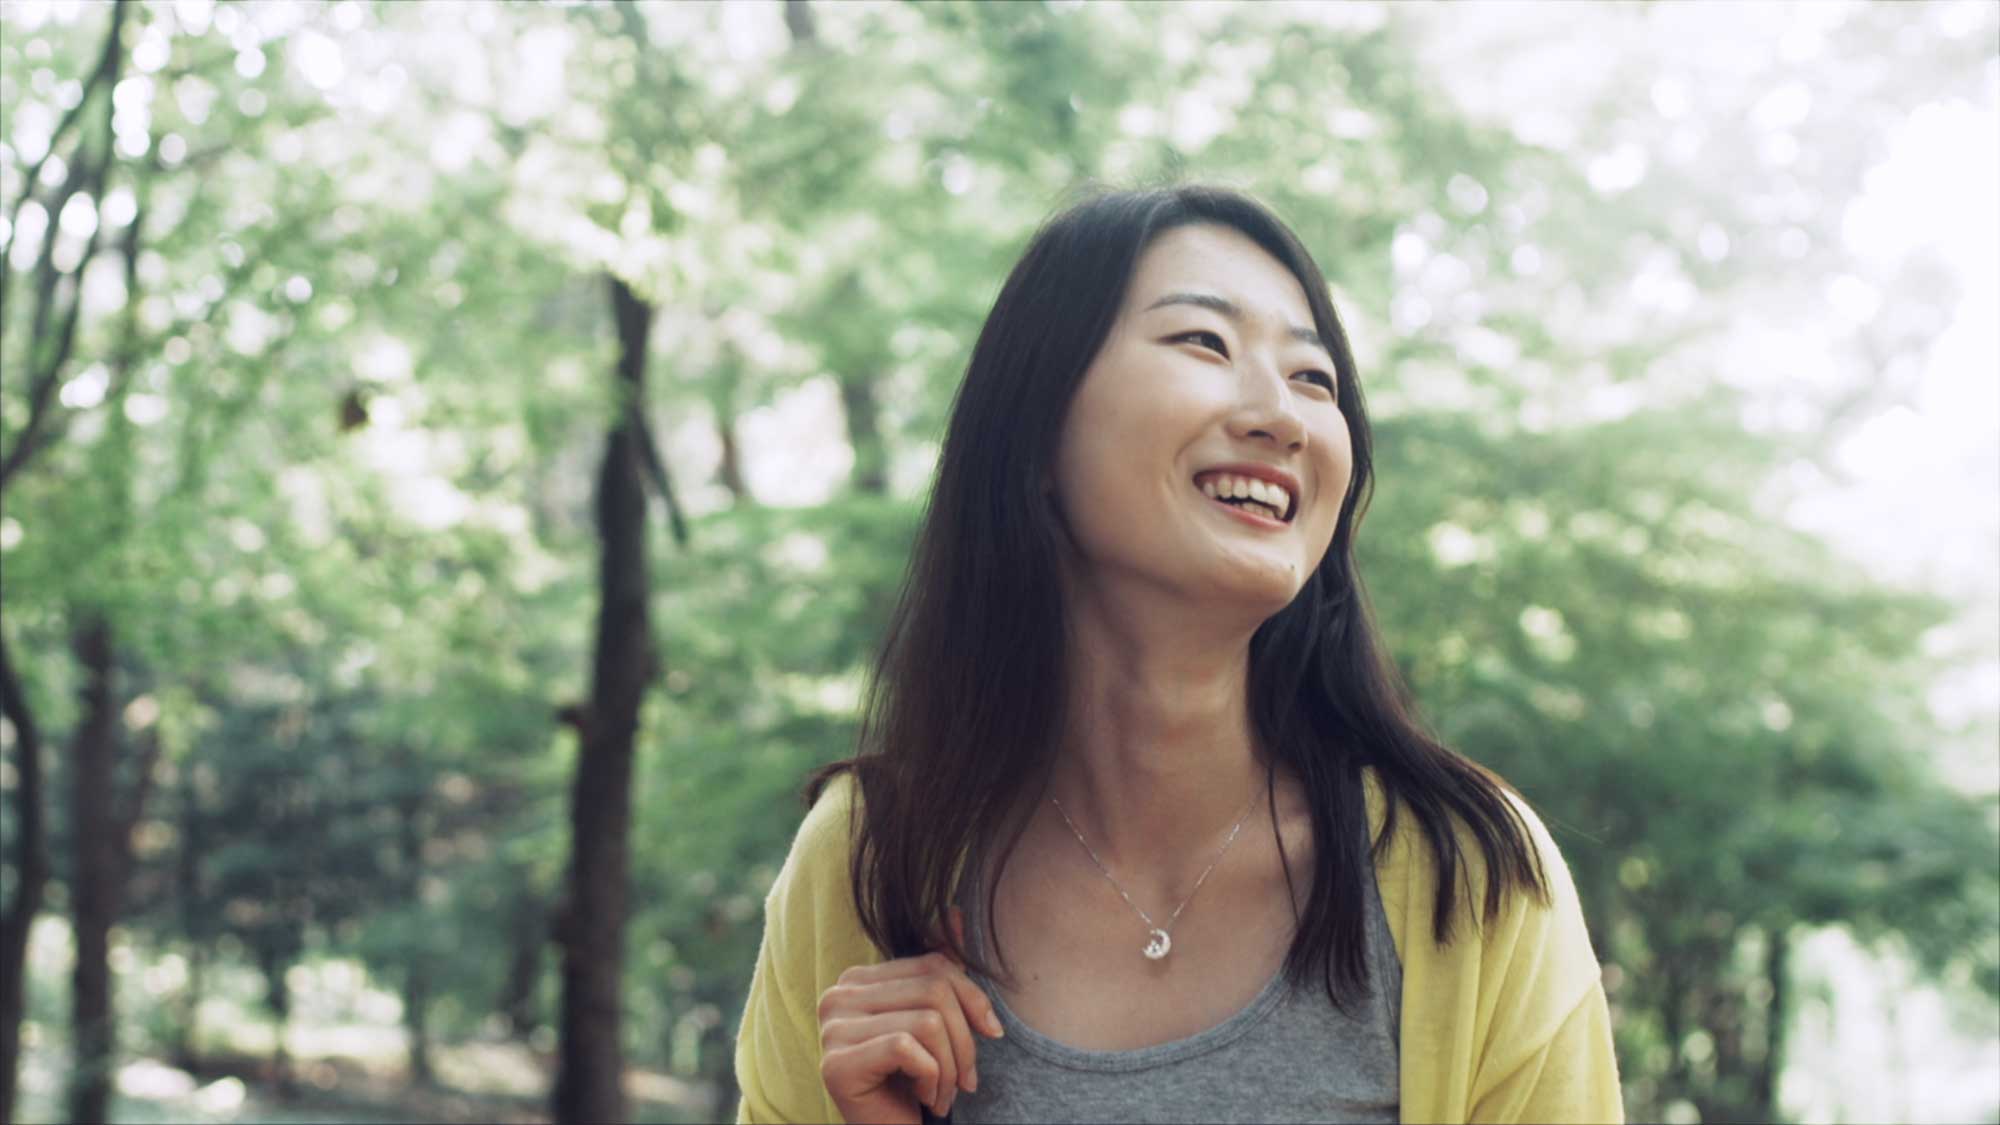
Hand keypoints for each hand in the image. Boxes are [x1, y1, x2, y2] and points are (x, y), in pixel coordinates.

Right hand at [818, 907, 1004, 1122]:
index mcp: (858, 979)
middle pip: (935, 989)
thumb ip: (941, 969)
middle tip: (966, 1080)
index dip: (973, 998)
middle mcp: (837, 996)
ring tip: (942, 1093)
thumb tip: (957, 912)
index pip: (933, 963)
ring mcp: (832, 1029)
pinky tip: (923, 1099)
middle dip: (966, 1040)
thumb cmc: (913, 1082)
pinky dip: (931, 1078)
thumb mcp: (934, 1021)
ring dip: (951, 1067)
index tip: (990, 1034)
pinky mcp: (837, 1063)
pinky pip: (908, 1049)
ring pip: (928, 1021)